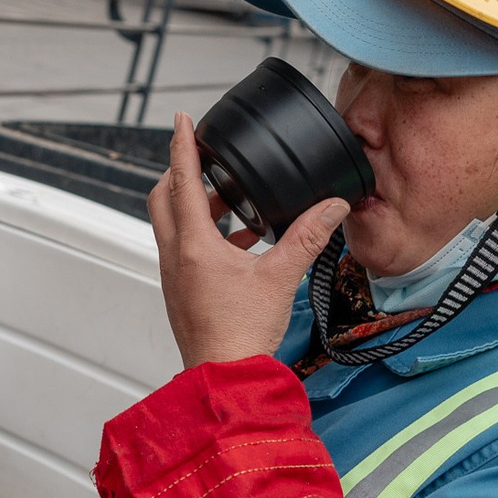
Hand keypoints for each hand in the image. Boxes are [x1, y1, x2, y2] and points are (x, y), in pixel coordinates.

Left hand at [147, 113, 350, 370]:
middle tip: (203, 157)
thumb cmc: (242, 335)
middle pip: (164, 197)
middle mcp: (175, 256)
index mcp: (193, 245)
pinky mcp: (181, 292)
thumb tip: (333, 206)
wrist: (225, 379)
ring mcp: (174, 275)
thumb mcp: (281, 277)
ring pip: (173, 224)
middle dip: (180, 171)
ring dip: (195, 204)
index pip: (181, 180)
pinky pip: (184, 249)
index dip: (182, 145)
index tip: (181, 119)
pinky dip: (203, 234)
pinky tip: (240, 243)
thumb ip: (307, 237)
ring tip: (229, 199)